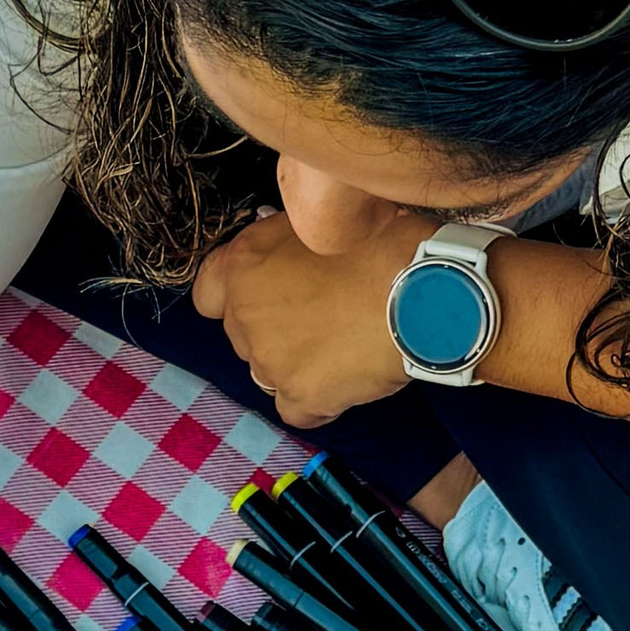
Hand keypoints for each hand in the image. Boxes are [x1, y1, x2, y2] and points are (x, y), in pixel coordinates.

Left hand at [192, 208, 425, 426]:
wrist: (421, 290)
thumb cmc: (382, 243)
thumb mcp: (323, 222)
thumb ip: (287, 240)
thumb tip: (291, 251)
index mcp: (244, 266)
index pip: (208, 291)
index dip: (235, 292)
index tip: (266, 290)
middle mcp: (245, 317)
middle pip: (243, 334)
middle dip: (274, 327)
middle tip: (323, 314)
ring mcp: (270, 362)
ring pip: (268, 371)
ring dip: (295, 362)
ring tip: (340, 344)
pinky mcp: (301, 397)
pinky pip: (297, 408)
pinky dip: (317, 399)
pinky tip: (346, 378)